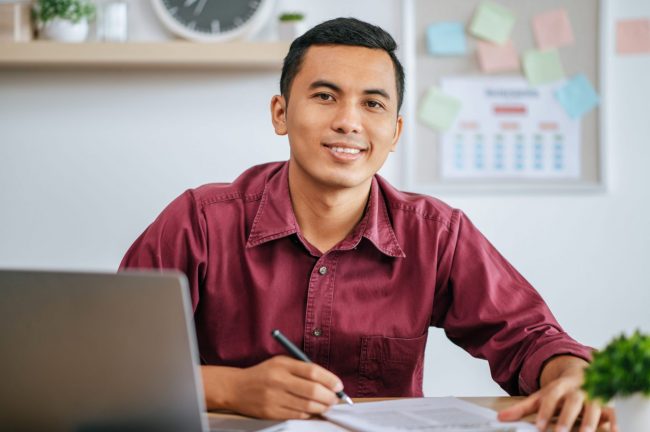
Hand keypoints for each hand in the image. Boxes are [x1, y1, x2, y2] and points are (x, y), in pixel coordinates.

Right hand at [202, 356, 343, 418]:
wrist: (236, 388)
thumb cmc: (264, 373)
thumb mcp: (281, 363)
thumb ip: (302, 368)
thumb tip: (328, 381)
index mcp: (283, 365)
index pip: (313, 371)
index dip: (330, 380)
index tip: (339, 386)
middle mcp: (279, 381)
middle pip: (313, 391)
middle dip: (330, 397)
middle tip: (336, 399)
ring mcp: (274, 398)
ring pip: (307, 406)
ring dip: (322, 407)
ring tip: (327, 405)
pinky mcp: (271, 412)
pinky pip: (297, 415)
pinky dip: (309, 414)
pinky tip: (312, 410)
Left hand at [497, 366, 616, 431]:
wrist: (579, 373)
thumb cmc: (557, 391)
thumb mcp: (539, 396)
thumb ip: (521, 408)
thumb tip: (500, 417)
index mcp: (559, 387)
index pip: (551, 398)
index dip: (545, 412)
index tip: (540, 427)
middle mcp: (577, 390)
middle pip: (573, 401)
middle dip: (568, 416)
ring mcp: (592, 396)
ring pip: (594, 406)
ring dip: (590, 420)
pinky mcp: (606, 403)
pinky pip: (612, 411)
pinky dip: (614, 420)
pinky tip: (615, 430)